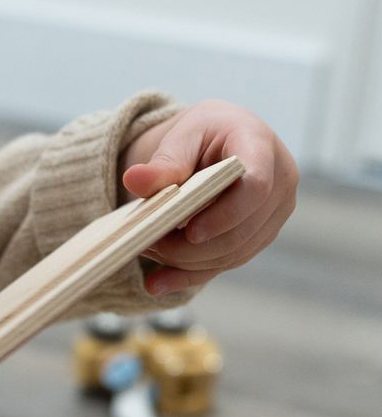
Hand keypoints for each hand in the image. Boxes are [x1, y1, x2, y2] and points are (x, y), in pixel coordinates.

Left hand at [118, 99, 297, 296]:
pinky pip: (227, 262)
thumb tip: (135, 180)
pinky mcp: (259, 235)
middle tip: (147, 242)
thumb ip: (163, 162)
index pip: (255, 187)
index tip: (191, 232)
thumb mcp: (182, 136)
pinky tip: (156, 283)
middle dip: (193, 246)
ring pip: (234, 252)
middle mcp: (280, 183)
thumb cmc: (203, 133)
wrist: (222, 138)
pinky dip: (190, 275)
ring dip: (187, 261)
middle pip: (242, 230)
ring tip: (145, 251)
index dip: (225, 215)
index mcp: (262, 148)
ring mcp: (273, 213)